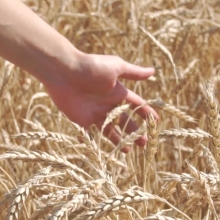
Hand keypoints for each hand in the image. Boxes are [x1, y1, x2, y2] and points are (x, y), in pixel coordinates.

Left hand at [42, 52, 158, 151]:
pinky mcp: (82, 120)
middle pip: (125, 120)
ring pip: (110, 130)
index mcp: (118, 92)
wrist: (64, 72)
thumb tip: (153, 71)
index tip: (156, 123)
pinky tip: (103, 152)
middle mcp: (108, 104)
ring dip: (119, 140)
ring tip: (128, 150)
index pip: (136, 105)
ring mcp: (95, 113)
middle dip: (135, 131)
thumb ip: (134, 72)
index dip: (146, 113)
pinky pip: (90, 134)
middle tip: (144, 143)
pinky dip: (95, 142)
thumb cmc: (91, 67)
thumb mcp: (116, 67)